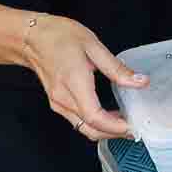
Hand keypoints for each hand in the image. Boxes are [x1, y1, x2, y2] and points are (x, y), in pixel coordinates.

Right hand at [23, 15, 139, 141]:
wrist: (31, 38)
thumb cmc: (59, 37)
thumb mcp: (93, 45)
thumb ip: (116, 68)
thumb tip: (140, 81)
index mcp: (74, 82)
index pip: (94, 116)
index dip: (115, 126)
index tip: (133, 126)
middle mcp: (63, 98)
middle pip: (89, 129)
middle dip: (114, 134)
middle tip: (136, 129)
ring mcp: (58, 103)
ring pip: (83, 127)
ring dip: (105, 131)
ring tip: (127, 123)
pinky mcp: (57, 102)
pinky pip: (77, 120)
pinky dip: (95, 124)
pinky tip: (110, 115)